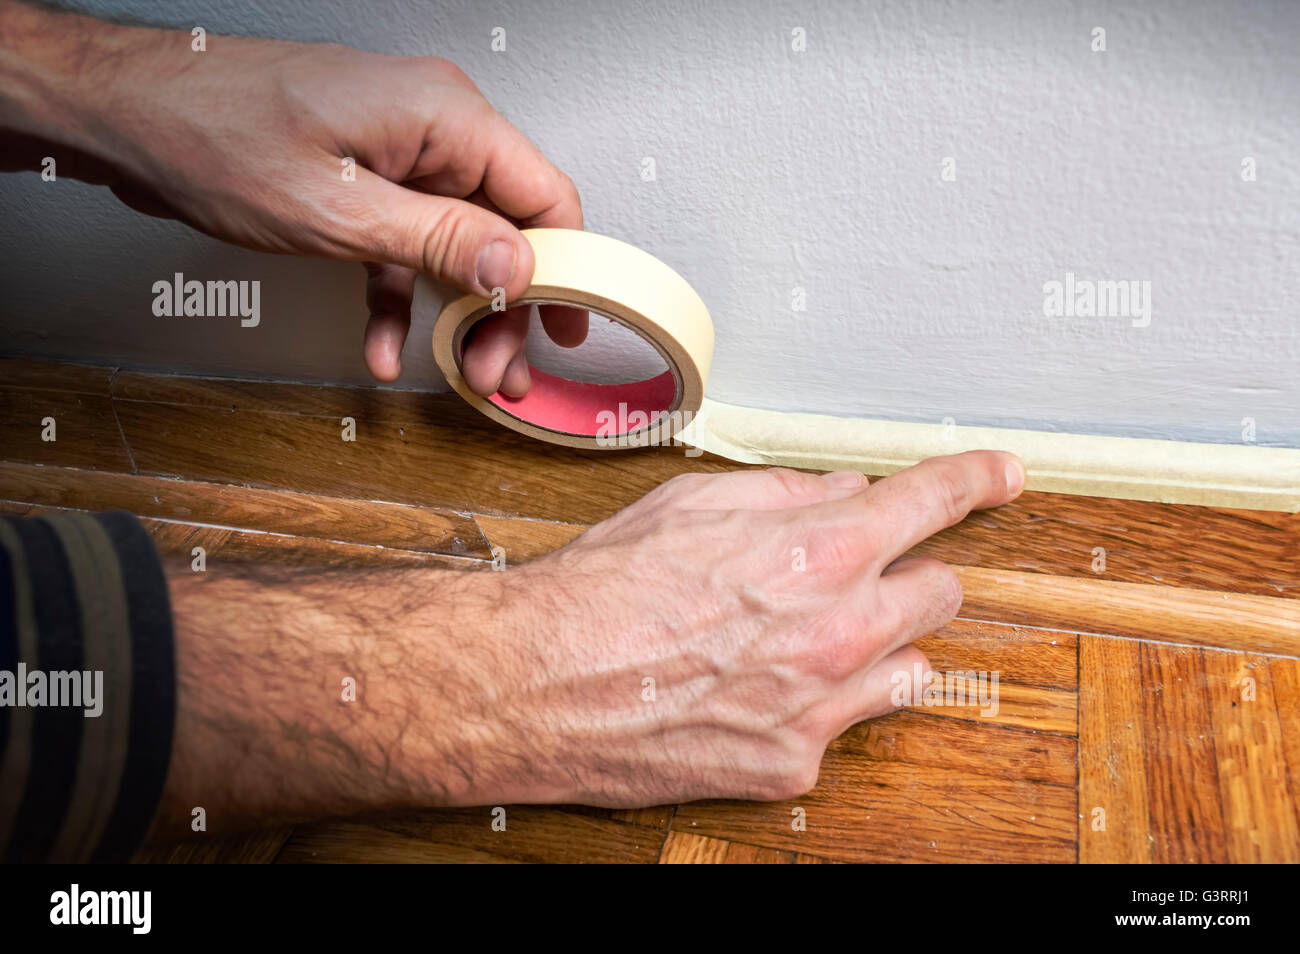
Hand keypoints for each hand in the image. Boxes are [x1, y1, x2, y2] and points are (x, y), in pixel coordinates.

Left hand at [0, 2, 583, 387]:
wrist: (123, 114)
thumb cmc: (209, 131)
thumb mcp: (338, 209)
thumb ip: (440, 241)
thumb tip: (520, 268)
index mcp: (443, 116)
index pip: (544, 195)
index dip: (565, 268)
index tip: (567, 328)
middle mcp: (429, 129)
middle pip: (504, 229)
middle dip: (504, 309)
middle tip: (498, 371)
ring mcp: (395, 153)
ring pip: (456, 245)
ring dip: (457, 314)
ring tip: (461, 372)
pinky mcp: (363, 178)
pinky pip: (402, 248)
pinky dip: (398, 299)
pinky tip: (385, 346)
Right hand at [154, 451, 1021, 831]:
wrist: (537, 682)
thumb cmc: (601, 588)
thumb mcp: (693, 502)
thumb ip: (786, 494)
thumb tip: (841, 493)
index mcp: (817, 549)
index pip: (931, 499)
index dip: (979, 480)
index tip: (1006, 477)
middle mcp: (838, 628)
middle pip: (942, 591)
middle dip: (909, 573)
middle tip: (859, 574)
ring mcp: (823, 704)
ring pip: (916, 667)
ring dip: (882, 645)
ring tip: (813, 640)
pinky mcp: (794, 762)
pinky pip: (848, 726)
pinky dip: (823, 704)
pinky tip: (759, 689)